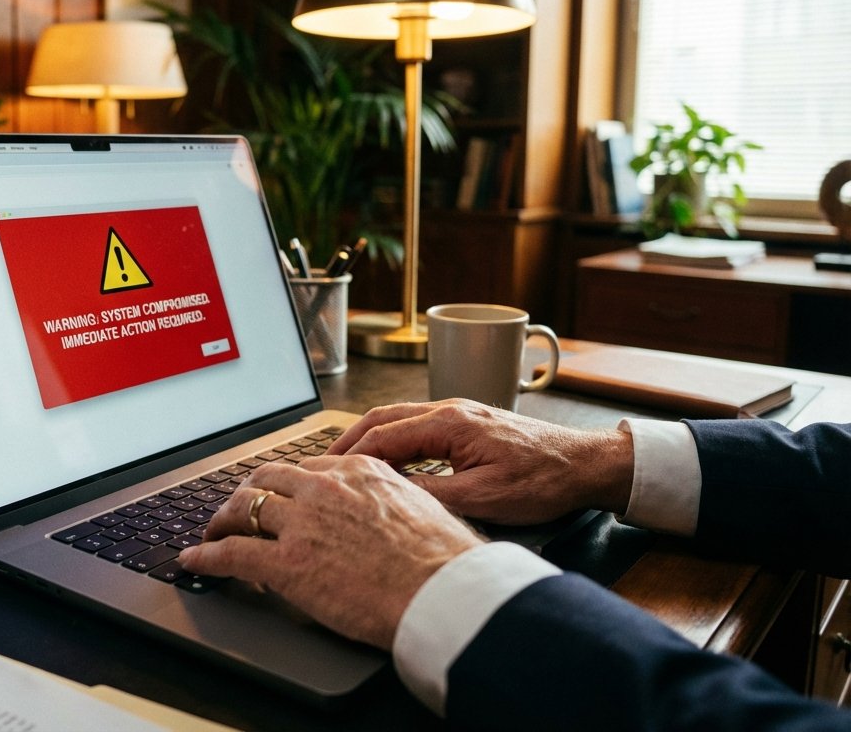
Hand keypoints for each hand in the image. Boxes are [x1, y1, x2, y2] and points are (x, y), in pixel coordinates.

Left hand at [177, 455, 480, 649]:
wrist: (443, 594)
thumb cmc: (445, 561)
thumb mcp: (423, 506)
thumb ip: (393, 500)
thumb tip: (389, 515)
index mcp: (359, 470)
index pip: (306, 468)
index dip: (284, 484)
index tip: (278, 494)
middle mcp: (325, 488)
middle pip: (267, 479)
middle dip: (246, 494)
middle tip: (236, 509)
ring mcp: (302, 523)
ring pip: (243, 509)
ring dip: (221, 521)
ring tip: (212, 533)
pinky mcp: (286, 562)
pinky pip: (232, 553)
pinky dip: (207, 556)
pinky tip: (195, 561)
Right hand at [326, 400, 633, 525]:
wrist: (586, 465)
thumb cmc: (543, 481)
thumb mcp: (484, 498)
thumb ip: (432, 494)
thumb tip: (390, 494)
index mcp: (449, 423)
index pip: (383, 436)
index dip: (350, 456)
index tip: (326, 474)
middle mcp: (450, 409)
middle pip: (383, 417)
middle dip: (349, 440)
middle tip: (321, 463)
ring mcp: (459, 413)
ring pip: (399, 418)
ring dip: (369, 437)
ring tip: (345, 462)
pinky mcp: (469, 423)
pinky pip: (418, 425)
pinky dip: (393, 439)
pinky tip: (387, 460)